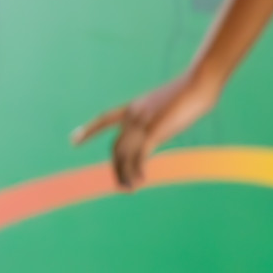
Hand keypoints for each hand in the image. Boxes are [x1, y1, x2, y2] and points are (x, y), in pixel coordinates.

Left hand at [71, 73, 221, 189]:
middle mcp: (132, 115)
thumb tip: (158, 130)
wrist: (198, 82)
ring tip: (128, 189)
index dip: (89, 130)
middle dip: (115, 168)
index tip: (74, 140)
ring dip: (124, 174)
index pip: (104, 119)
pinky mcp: (154, 130)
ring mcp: (142, 122)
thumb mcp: (166, 106)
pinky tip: (142, 180)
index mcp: (133, 107)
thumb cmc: (189, 92)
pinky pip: (140, 156)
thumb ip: (157, 118)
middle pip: (116, 147)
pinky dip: (138, 170)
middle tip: (120, 185)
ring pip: (124, 154)